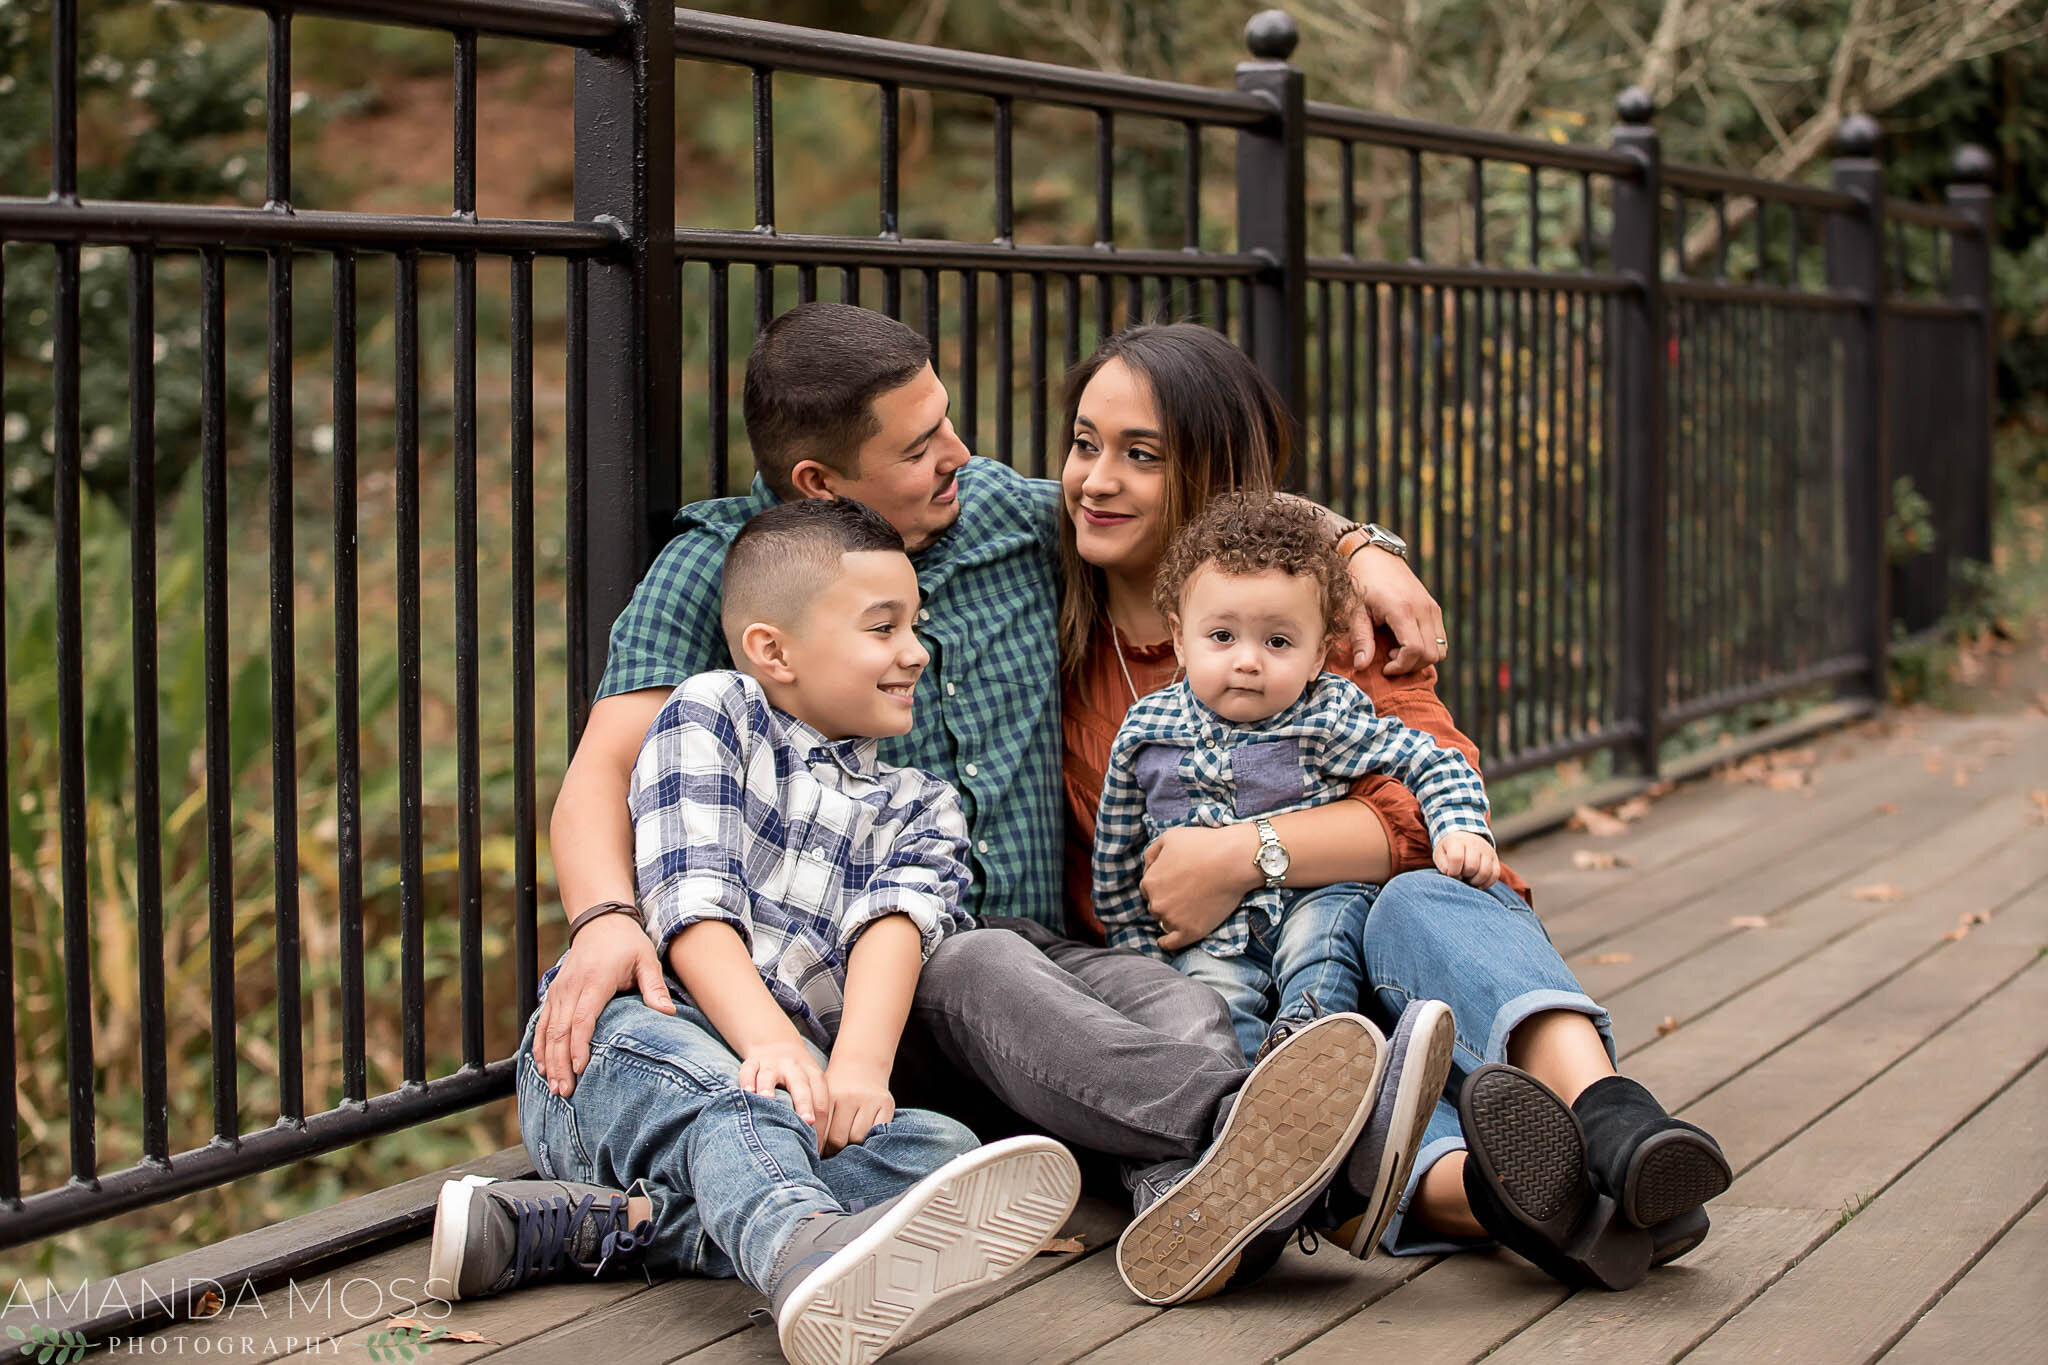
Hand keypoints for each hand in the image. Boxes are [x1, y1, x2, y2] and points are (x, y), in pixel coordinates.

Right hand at [534, 912, 675, 1096]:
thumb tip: (668, 1013)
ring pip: (547, 1030)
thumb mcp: (646, 959)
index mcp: (595, 980)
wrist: (600, 921)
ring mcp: (559, 990)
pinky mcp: (553, 993)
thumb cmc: (627, 944)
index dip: (580, 1045)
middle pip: (561, 1030)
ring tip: (553, 1087)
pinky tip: (542, 1066)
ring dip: (548, 1060)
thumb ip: (655, 987)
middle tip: (565, 1091)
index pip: (583, 1018)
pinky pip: (542, 1023)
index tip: (581, 1069)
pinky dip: (540, 1046)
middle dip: (561, 1063)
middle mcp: (572, 986)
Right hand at [739, 1039, 830, 1149]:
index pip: (821, 1100)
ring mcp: (772, 1064)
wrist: (776, 1044)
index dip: (822, 1124)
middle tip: (807, 1122)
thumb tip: (818, 1150)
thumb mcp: (811, 1086)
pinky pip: (748, 1069)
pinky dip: (747, 1080)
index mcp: (813, 1076)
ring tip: (767, 1100)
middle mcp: (794, 1068)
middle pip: (801, 1086)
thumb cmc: (797, 1077)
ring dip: (769, 1088)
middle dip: (804, 1104)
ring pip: (770, 1075)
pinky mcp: (753, 1062)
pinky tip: (746, 1092)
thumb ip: (814, 1109)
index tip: (818, 1147)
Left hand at [821, 1059, 895, 1155]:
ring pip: (858, 1138)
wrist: (862, 1063)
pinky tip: (863, 1139)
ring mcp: (870, 1100)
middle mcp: (851, 1096)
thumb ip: (817, 1119)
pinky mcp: (887, 1104)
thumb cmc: (838, 1087)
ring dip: (851, 1147)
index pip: (820, 1130)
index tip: (814, 1155)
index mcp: (831, 1095)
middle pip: (839, 1138)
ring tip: (846, 1147)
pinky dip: (869, 1139)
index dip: (817, 1147)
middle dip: (833, 1151)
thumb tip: (810, 1150)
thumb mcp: (823, 1096)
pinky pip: (877, 1132)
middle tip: (830, 1154)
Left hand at [1142, 824, 1257, 950]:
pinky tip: (1167, 940)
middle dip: (1167, 900)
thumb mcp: (1169, 837)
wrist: (1233, 860)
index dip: (1163, 886)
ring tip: (1189, 909)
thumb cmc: (1203, 845)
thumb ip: (1152, 853)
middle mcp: (1156, 904)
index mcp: (1149, 882)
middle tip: (1187, 893)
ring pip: (1165, 923)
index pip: (1149, 890)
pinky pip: (1171, 944)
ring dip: (1171, 918)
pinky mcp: (1190, 932)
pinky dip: (1167, 943)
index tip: (1177, 882)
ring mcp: (1173, 920)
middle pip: (1156, 907)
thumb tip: (1148, 868)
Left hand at [1345, 544, 1445, 675]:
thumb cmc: (1360, 582)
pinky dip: (1427, 648)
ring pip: (1440, 649)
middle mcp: (1423, 608)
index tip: (1385, 667)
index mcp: (1403, 609)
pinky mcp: (1434, 607)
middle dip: (1411, 665)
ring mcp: (1432, 607)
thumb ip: (1361, 639)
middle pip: (1431, 654)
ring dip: (1421, 658)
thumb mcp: (1355, 611)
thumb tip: (1361, 666)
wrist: (1374, 555)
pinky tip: (1405, 642)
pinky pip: (1440, 639)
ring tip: (1397, 651)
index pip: (1415, 650)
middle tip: (1389, 660)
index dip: (1401, 666)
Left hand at [1434, 831, 1499, 886]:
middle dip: (1464, 875)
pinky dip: (1486, 883)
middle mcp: (1475, 843)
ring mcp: (1487, 850)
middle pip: (1472, 866)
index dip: (1453, 871)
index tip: (1451, 873)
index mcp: (1457, 840)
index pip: (1456, 858)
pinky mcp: (1495, 858)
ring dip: (1475, 881)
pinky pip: (1495, 875)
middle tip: (1461, 875)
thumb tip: (1457, 877)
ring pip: (1485, 872)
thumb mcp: (1440, 855)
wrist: (1463, 837)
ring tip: (1468, 878)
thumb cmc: (1449, 850)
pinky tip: (1477, 882)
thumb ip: (1444, 866)